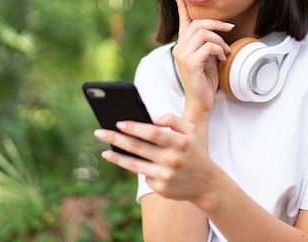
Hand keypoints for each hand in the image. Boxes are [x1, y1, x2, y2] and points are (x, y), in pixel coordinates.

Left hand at [94, 114, 218, 202]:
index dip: (134, 127)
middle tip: (99, 132)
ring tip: (104, 151)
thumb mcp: (191, 131)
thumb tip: (152, 118)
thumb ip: (173, 119)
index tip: (118, 123)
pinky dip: (138, 168)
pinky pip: (144, 176)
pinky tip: (131, 163)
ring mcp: (165, 176)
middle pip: (137, 147)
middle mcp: (172, 160)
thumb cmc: (195, 152)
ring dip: (117, 157)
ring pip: (135, 165)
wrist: (207, 184)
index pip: (152, 132)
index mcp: (179, 142)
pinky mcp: (161, 189)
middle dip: (116, 138)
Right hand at [172, 0, 233, 113]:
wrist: (200, 101)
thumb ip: (207, 43)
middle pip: (198, 23)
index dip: (181, 5)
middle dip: (217, 24)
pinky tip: (222, 57)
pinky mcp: (191, 62)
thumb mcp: (207, 57)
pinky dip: (219, 49)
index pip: (182, 20)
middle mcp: (179, 47)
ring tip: (225, 51)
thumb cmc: (205, 80)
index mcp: (182, 44)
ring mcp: (183, 54)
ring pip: (203, 33)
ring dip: (220, 40)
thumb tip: (219, 32)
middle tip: (230, 29)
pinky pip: (208, 46)